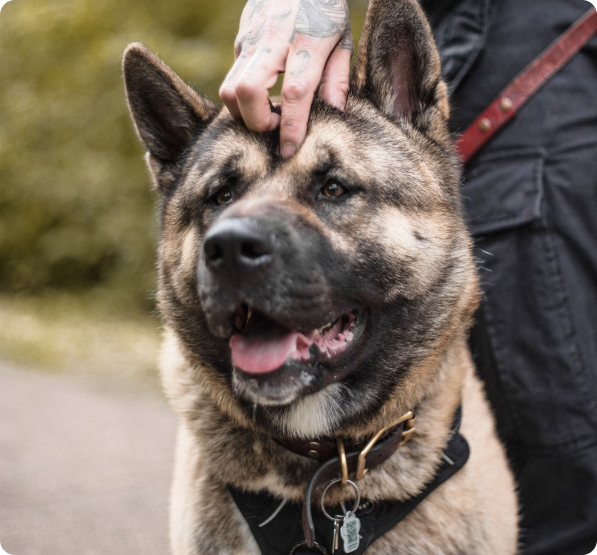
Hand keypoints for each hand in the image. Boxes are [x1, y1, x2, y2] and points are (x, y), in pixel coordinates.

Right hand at [220, 0, 352, 157]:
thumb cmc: (325, 9)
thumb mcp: (342, 40)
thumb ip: (337, 79)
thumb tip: (334, 114)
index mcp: (308, 41)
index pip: (296, 92)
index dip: (292, 126)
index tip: (289, 150)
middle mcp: (274, 40)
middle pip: (247, 92)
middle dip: (257, 121)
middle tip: (276, 125)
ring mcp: (251, 39)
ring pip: (229, 89)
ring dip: (245, 112)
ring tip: (268, 113)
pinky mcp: (240, 39)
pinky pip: (232, 77)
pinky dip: (243, 96)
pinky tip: (263, 95)